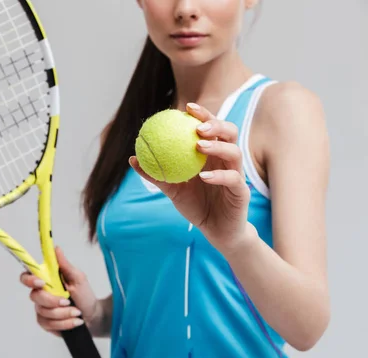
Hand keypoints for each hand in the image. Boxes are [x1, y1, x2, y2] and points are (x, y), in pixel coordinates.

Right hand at [20, 247, 100, 336]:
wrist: (92, 316)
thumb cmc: (84, 295)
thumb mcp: (78, 278)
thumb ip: (65, 265)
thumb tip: (56, 248)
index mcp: (46, 280)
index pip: (27, 276)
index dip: (29, 279)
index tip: (42, 282)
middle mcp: (40, 294)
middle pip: (35, 296)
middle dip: (53, 301)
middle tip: (68, 301)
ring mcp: (41, 309)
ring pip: (44, 312)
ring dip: (63, 313)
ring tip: (77, 312)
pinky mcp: (45, 323)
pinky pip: (49, 324)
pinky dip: (64, 323)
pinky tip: (75, 321)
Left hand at [130, 102, 253, 253]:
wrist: (216, 231)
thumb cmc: (196, 206)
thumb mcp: (172, 189)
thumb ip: (155, 174)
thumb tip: (132, 158)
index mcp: (212, 154)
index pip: (210, 128)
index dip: (202, 114)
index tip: (185, 107)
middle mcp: (227, 159)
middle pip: (229, 132)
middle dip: (215, 124)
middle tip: (197, 126)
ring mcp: (237, 173)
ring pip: (234, 152)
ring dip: (217, 146)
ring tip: (199, 146)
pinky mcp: (242, 191)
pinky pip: (233, 179)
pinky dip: (219, 175)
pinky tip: (204, 175)